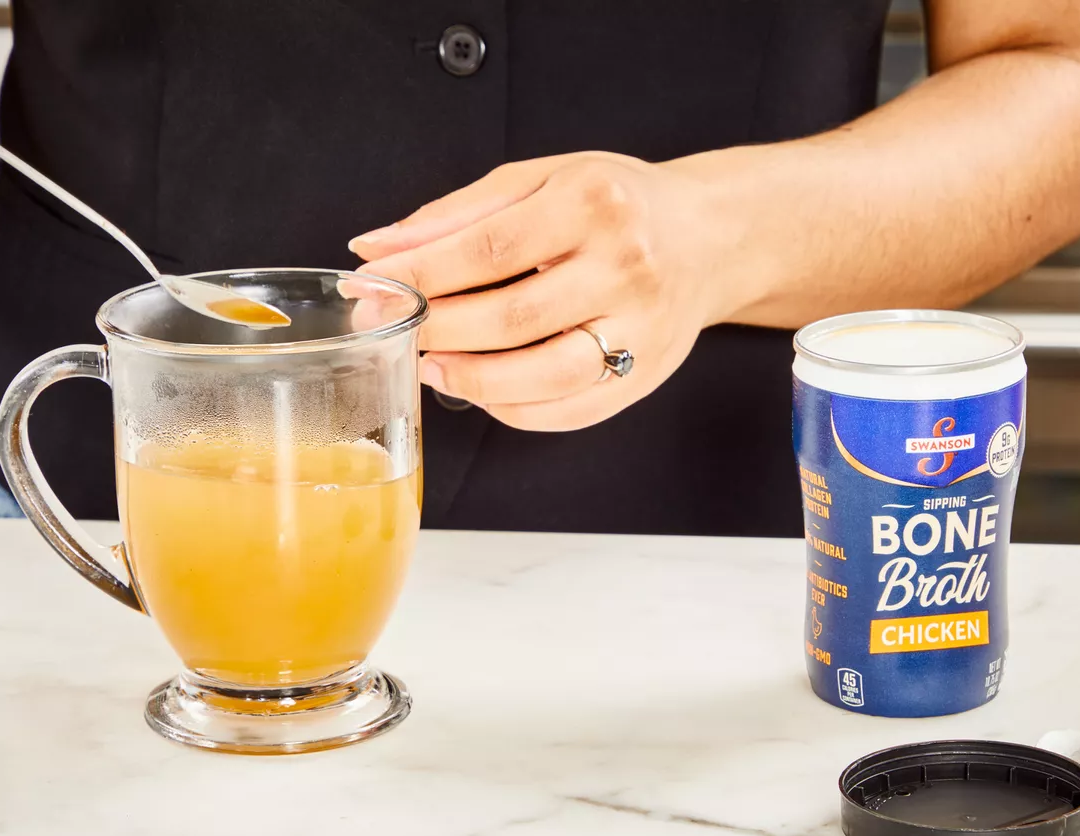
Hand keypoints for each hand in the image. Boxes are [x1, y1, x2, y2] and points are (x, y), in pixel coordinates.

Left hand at [350, 152, 737, 430]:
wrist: (709, 237)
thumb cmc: (615, 205)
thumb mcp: (539, 180)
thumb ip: (456, 214)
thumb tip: (376, 247)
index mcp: (593, 203)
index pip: (487, 248)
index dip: (420, 274)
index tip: (371, 285)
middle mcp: (625, 267)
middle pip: (511, 318)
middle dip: (436, 329)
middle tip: (390, 329)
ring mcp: (642, 329)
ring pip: (543, 377)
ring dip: (472, 379)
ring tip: (432, 365)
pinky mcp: (647, 376)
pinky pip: (569, 411)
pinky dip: (513, 408)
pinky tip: (482, 387)